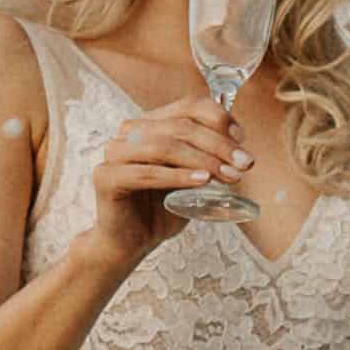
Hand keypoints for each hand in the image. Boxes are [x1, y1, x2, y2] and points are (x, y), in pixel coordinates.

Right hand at [68, 93, 243, 278]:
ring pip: (165, 146)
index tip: (243, 140)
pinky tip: (201, 183)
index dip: (219, 118)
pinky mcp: (106, 177)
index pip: (189, 106)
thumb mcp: (193, 178)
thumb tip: (239, 144)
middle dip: (219, 145)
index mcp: (152, 123)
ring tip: (227, 176)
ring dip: (202, 160)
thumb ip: (210, 158)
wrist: (130, 243)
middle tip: (244, 164)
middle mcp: (131, 131)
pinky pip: (147, 173)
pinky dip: (177, 176)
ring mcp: (115, 152)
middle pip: (181, 126)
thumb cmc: (162, 208)